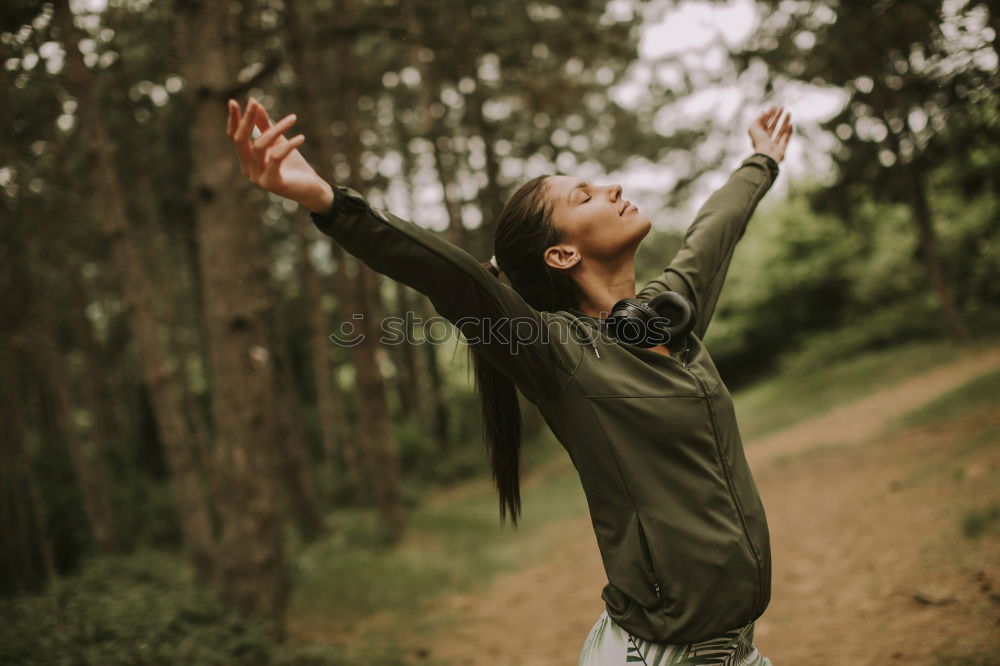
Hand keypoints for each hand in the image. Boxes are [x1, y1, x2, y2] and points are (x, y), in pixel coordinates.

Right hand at [226, 97, 333, 213]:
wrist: (311, 189)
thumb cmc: (293, 165)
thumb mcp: (278, 141)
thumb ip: (264, 125)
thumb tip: (254, 102)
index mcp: (247, 160)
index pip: (235, 137)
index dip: (233, 120)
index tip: (232, 102)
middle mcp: (248, 170)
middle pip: (240, 141)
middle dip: (246, 120)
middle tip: (253, 102)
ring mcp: (258, 178)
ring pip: (260, 146)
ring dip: (276, 129)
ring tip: (292, 119)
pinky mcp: (272, 183)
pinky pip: (276, 157)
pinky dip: (288, 145)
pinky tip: (301, 137)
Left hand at [748, 106, 792, 163]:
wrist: (767, 155)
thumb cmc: (759, 142)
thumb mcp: (754, 128)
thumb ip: (758, 119)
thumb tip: (763, 113)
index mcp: (758, 137)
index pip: (763, 124)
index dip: (767, 116)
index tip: (773, 108)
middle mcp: (765, 141)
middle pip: (772, 127)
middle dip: (777, 117)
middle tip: (782, 108)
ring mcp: (774, 146)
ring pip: (780, 132)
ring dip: (784, 122)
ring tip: (789, 112)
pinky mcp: (781, 150)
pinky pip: (786, 139)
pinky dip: (789, 131)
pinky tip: (791, 124)